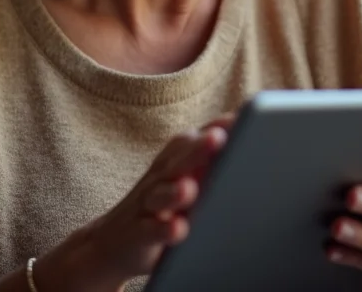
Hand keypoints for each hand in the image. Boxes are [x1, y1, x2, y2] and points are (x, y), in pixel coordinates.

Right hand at [38, 114, 234, 291]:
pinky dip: (164, 229)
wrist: (113, 241)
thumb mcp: (183, 178)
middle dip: (199, 148)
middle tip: (217, 138)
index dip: (215, 128)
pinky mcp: (138, 233)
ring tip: (189, 188)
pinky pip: (151, 229)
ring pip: (161, 194)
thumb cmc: (162, 206)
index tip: (238, 119)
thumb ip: (209, 161)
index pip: (195, 138)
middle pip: (179, 158)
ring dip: (175, 191)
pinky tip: (178, 228)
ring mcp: (147, 204)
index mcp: (174, 159)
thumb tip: (248, 138)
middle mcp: (161, 176)